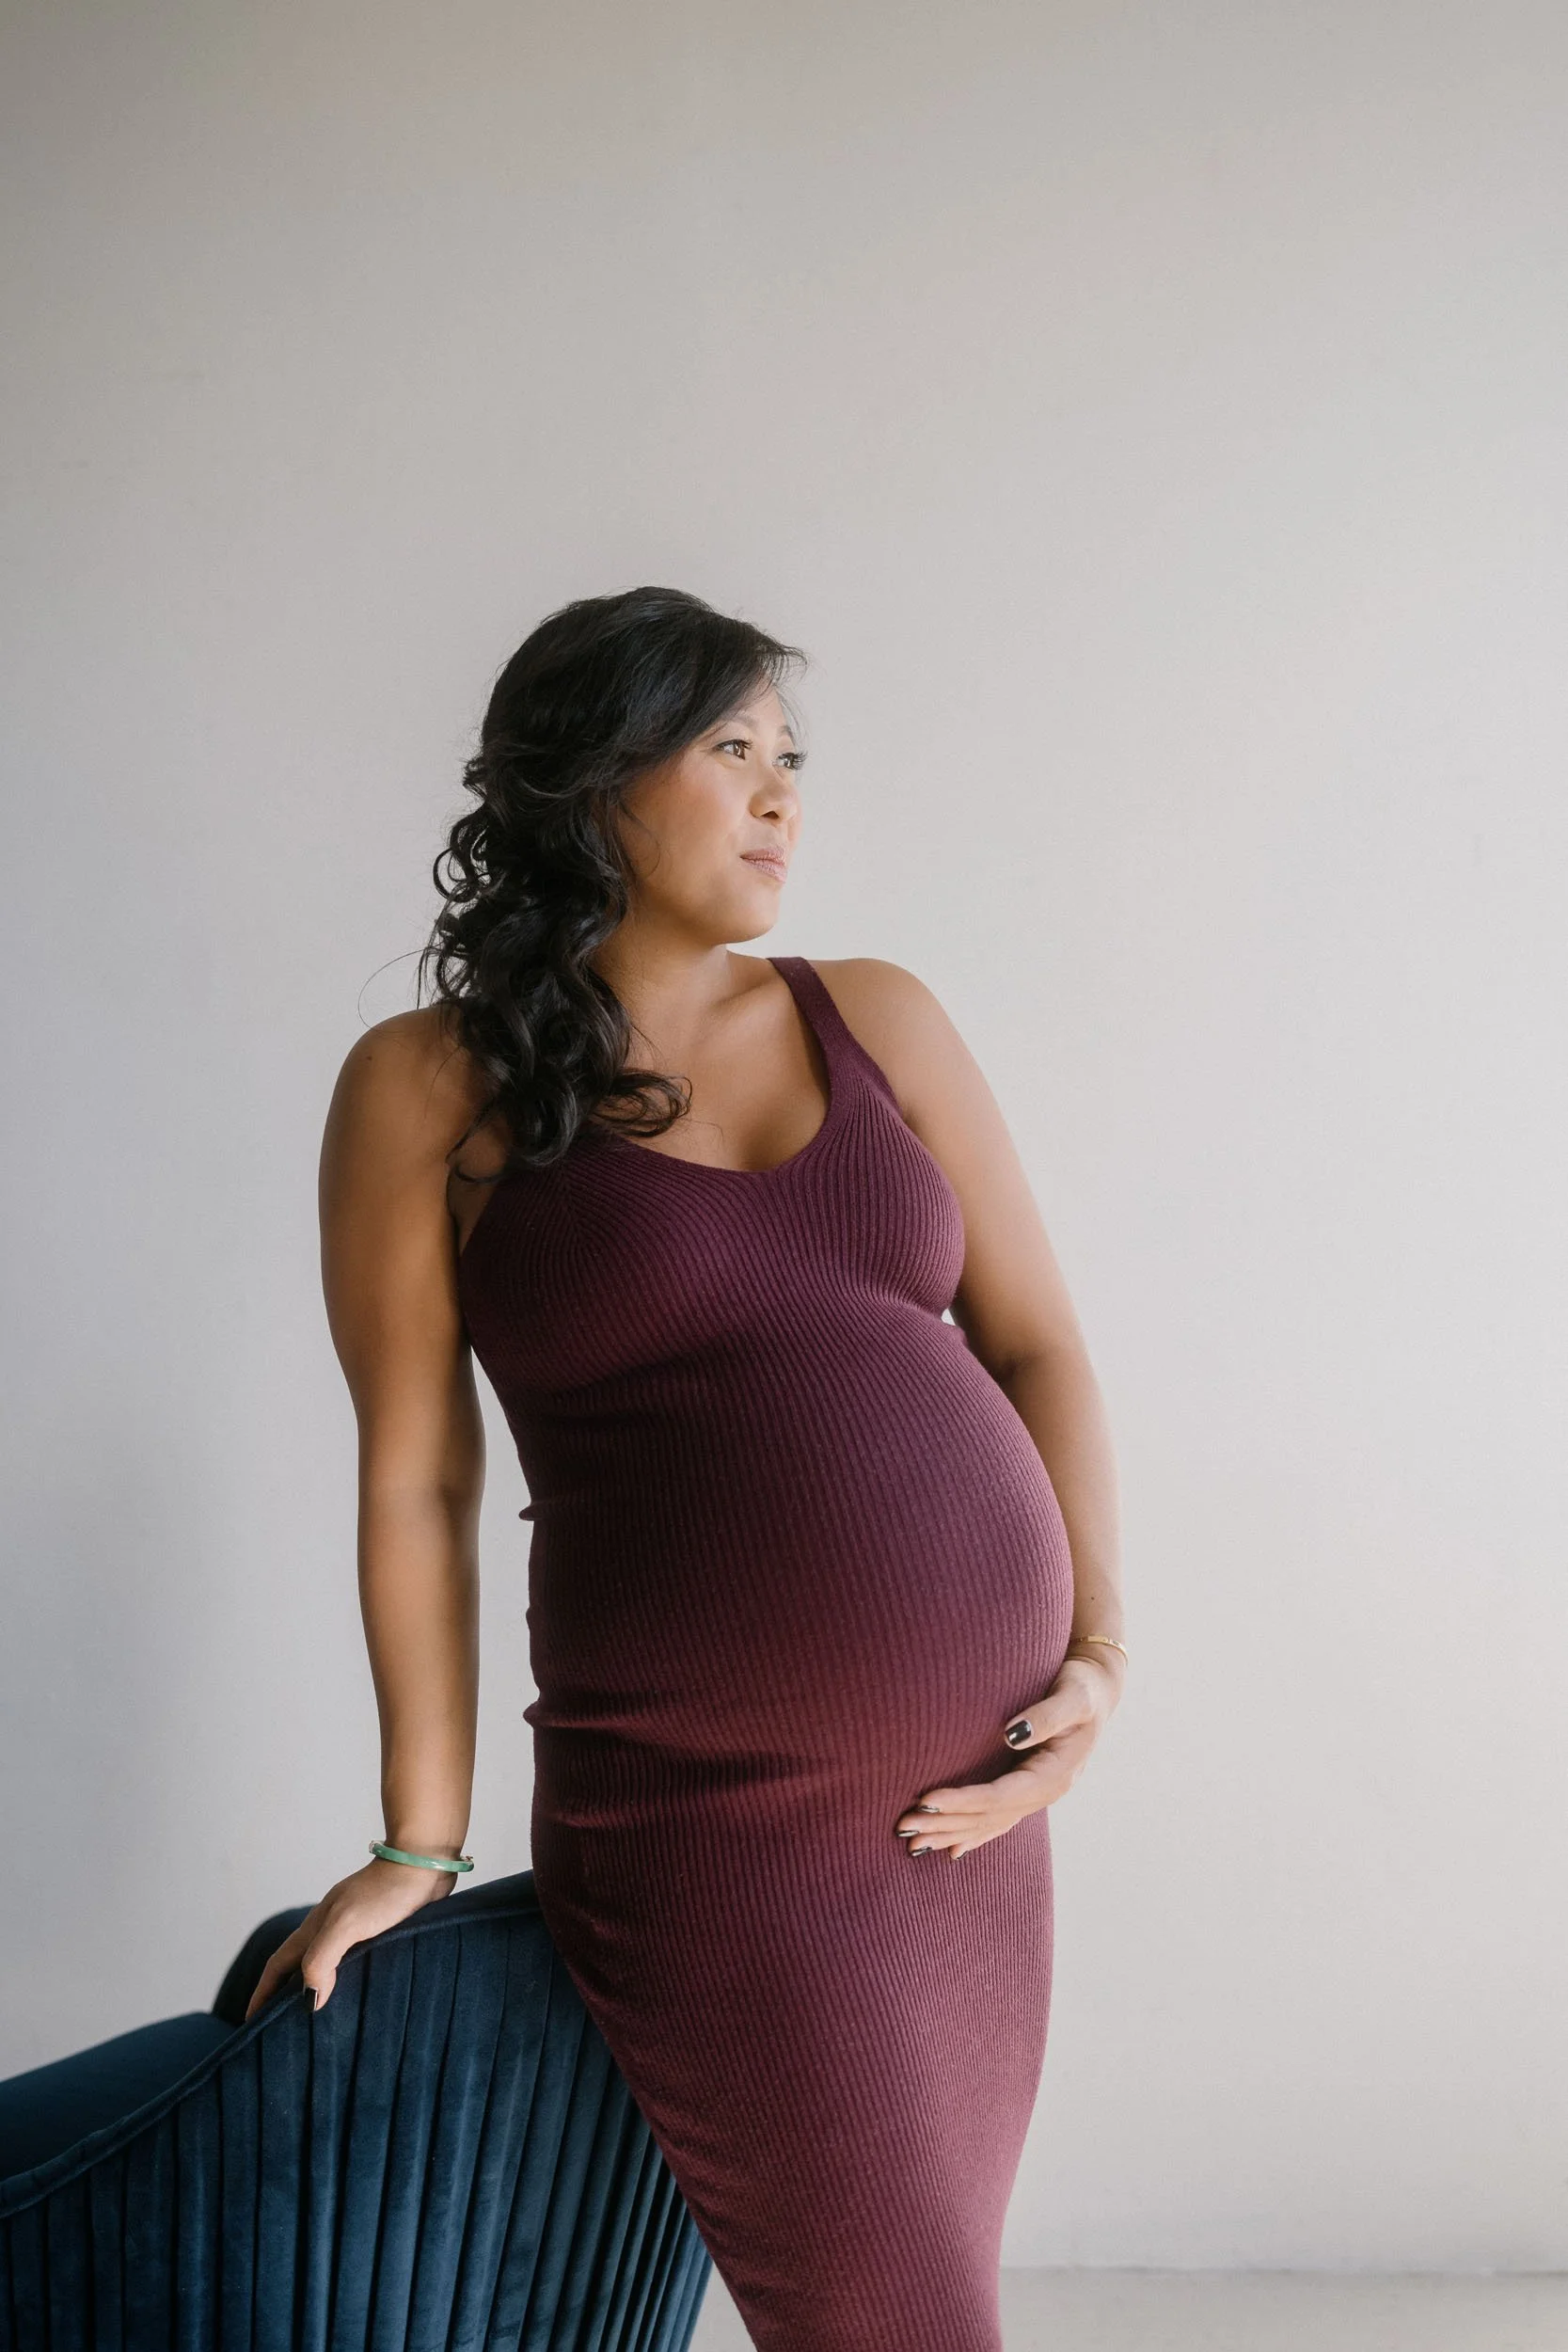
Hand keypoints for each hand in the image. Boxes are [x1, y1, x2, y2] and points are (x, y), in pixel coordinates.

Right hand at [243, 1855, 455, 2019]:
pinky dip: (350, 1982)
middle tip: (283, 2030)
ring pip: (329, 1967)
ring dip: (321, 1990)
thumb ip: (321, 1959)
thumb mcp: (345, 1926)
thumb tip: (310, 1999)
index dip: (263, 1993)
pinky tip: (362, 1996)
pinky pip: (357, 1965)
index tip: (251, 2021)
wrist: (423, 1864)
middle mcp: (331, 1930)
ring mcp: (356, 1931)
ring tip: (323, 2023)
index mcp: (316, 1928)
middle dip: (287, 1996)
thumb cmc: (384, 1892)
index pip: (279, 1966)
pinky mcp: (381, 1933)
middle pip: (299, 1967)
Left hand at [894, 1651, 1122, 1860]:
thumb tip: (1012, 1735)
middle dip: (946, 1824)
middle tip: (904, 1828)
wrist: (1098, 1689)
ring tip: (914, 1843)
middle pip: (989, 1817)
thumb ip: (1046, 1716)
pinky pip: (998, 1818)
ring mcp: (1038, 1794)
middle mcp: (1046, 1792)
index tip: (926, 1800)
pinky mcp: (1030, 1788)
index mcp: (1054, 1776)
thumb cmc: (1083, 1687)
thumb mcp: (1072, 1697)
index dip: (962, 1801)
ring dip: (952, 1833)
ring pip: (990, 1823)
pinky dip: (974, 1834)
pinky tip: (953, 1849)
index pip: (999, 1796)